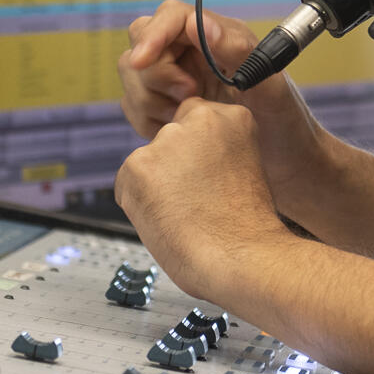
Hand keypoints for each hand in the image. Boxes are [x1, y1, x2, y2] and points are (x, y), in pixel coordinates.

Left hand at [115, 97, 296, 301]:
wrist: (241, 256)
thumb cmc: (247, 225)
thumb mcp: (247, 167)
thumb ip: (218, 151)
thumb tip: (188, 159)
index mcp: (234, 117)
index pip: (197, 121)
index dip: (198, 154)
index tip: (207, 177)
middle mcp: (199, 120)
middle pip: (170, 138)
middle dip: (174, 165)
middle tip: (193, 199)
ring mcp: (166, 141)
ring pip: (148, 161)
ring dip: (156, 184)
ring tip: (182, 214)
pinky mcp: (137, 166)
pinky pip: (126, 185)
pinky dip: (137, 204)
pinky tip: (164, 221)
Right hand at [117, 0, 333, 213]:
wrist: (286, 167)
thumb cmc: (285, 123)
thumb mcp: (268, 84)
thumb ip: (236, 50)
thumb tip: (199, 24)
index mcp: (218, 38)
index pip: (171, 17)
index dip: (153, 34)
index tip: (143, 60)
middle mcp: (193, 54)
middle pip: (142, 43)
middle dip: (155, 73)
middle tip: (187, 97)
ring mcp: (177, 81)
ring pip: (134, 76)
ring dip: (151, 100)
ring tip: (185, 118)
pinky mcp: (166, 110)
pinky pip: (135, 106)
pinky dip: (147, 121)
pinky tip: (176, 133)